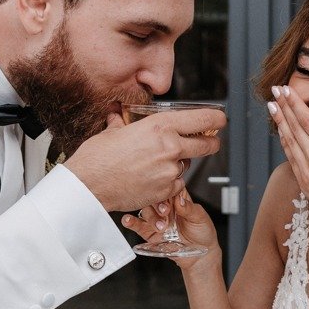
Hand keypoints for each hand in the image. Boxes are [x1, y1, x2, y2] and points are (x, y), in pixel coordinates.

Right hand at [64, 108, 225, 211]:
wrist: (89, 185)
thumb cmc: (97, 158)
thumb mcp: (113, 131)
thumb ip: (124, 124)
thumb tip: (120, 118)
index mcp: (160, 126)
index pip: (203, 120)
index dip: (216, 120)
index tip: (219, 121)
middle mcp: (170, 147)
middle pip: (207, 145)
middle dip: (210, 143)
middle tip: (208, 142)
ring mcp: (170, 171)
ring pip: (187, 165)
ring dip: (178, 164)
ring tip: (155, 164)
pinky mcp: (166, 190)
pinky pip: (177, 185)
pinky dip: (169, 182)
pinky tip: (151, 179)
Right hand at [121, 188, 220, 257]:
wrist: (200, 255)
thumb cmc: (203, 233)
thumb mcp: (200, 218)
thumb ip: (189, 209)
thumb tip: (180, 200)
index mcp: (178, 199)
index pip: (167, 188)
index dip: (165, 191)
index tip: (167, 197)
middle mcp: (166, 208)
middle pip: (153, 198)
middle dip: (157, 205)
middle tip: (165, 212)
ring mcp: (157, 220)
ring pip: (146, 211)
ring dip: (151, 217)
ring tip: (160, 226)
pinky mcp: (150, 232)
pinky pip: (138, 225)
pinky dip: (131, 222)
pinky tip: (128, 220)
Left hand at [268, 88, 308, 240]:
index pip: (308, 120)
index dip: (295, 103)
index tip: (285, 88)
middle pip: (295, 128)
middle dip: (284, 107)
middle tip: (274, 90)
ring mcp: (307, 173)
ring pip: (289, 142)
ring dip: (280, 123)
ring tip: (273, 107)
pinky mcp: (304, 183)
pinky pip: (290, 157)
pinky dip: (284, 142)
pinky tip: (282, 133)